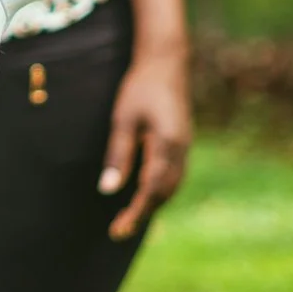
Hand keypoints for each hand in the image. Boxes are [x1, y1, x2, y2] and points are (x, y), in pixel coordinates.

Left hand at [99, 45, 192, 239]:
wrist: (166, 61)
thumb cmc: (140, 86)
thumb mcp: (123, 118)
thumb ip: (118, 155)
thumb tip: (107, 190)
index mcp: (167, 145)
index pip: (150, 190)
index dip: (135, 213)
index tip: (117, 230)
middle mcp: (181, 150)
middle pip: (164, 193)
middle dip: (143, 213)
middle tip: (118, 231)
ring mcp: (185, 146)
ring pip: (171, 186)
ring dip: (152, 203)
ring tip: (129, 217)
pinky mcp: (182, 142)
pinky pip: (174, 175)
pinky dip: (159, 189)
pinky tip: (144, 193)